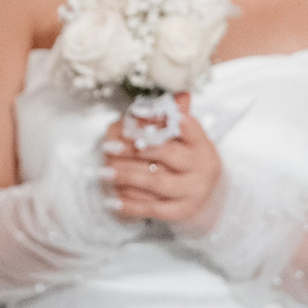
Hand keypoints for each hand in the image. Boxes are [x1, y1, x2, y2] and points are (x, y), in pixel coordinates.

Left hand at [100, 95, 223, 228]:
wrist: (203, 196)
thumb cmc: (186, 159)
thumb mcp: (185, 138)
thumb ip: (174, 118)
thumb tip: (178, 96)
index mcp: (202, 144)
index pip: (189, 128)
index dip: (166, 121)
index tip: (139, 116)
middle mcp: (202, 168)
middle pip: (166, 154)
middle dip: (135, 149)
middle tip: (108, 146)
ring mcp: (193, 192)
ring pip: (155, 182)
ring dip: (126, 176)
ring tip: (103, 171)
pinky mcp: (181, 211)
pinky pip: (152, 209)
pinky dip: (130, 205)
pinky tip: (111, 200)